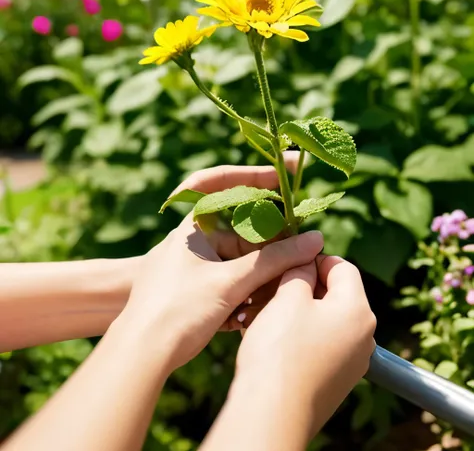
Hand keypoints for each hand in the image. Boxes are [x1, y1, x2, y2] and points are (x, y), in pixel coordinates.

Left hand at [170, 155, 301, 329]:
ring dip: (255, 283)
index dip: (258, 173)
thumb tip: (314, 240)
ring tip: (256, 308)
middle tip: (291, 269)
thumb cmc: (177, 310)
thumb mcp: (230, 283)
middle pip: (244, 234)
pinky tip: (241, 321)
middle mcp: (194, 239)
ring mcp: (192, 265)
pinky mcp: (193, 290)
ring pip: (239, 263)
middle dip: (267, 255)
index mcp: (194, 225)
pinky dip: (240, 297)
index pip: (225, 182)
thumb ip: (275, 260)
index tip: (288, 171)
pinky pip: (228, 283)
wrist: (138, 355)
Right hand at [235, 255, 375, 426]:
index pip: (342, 267)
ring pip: (327, 321)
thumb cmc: (280, 350)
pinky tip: (275, 339)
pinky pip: (323, 346)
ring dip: (301, 311)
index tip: (289, 263)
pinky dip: (302, 336)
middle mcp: (364, 336)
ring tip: (269, 313)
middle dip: (306, 286)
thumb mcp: (288, 296)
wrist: (272, 413)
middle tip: (275, 288)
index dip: (314, 259)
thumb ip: (300, 271)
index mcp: (358, 310)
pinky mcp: (336, 382)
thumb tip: (307, 262)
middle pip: (337, 295)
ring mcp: (352, 363)